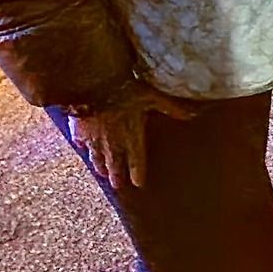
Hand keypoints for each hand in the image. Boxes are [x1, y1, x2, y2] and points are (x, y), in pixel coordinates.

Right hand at [67, 86, 192, 191]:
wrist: (95, 86)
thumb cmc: (127, 92)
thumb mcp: (154, 97)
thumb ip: (172, 107)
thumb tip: (193, 114)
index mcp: (132, 138)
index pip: (136, 162)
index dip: (138, 173)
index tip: (139, 184)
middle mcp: (113, 144)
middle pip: (115, 165)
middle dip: (117, 175)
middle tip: (116, 185)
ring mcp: (95, 139)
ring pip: (97, 157)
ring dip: (100, 165)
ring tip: (101, 172)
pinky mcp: (80, 131)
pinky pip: (81, 141)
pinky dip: (82, 145)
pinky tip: (81, 147)